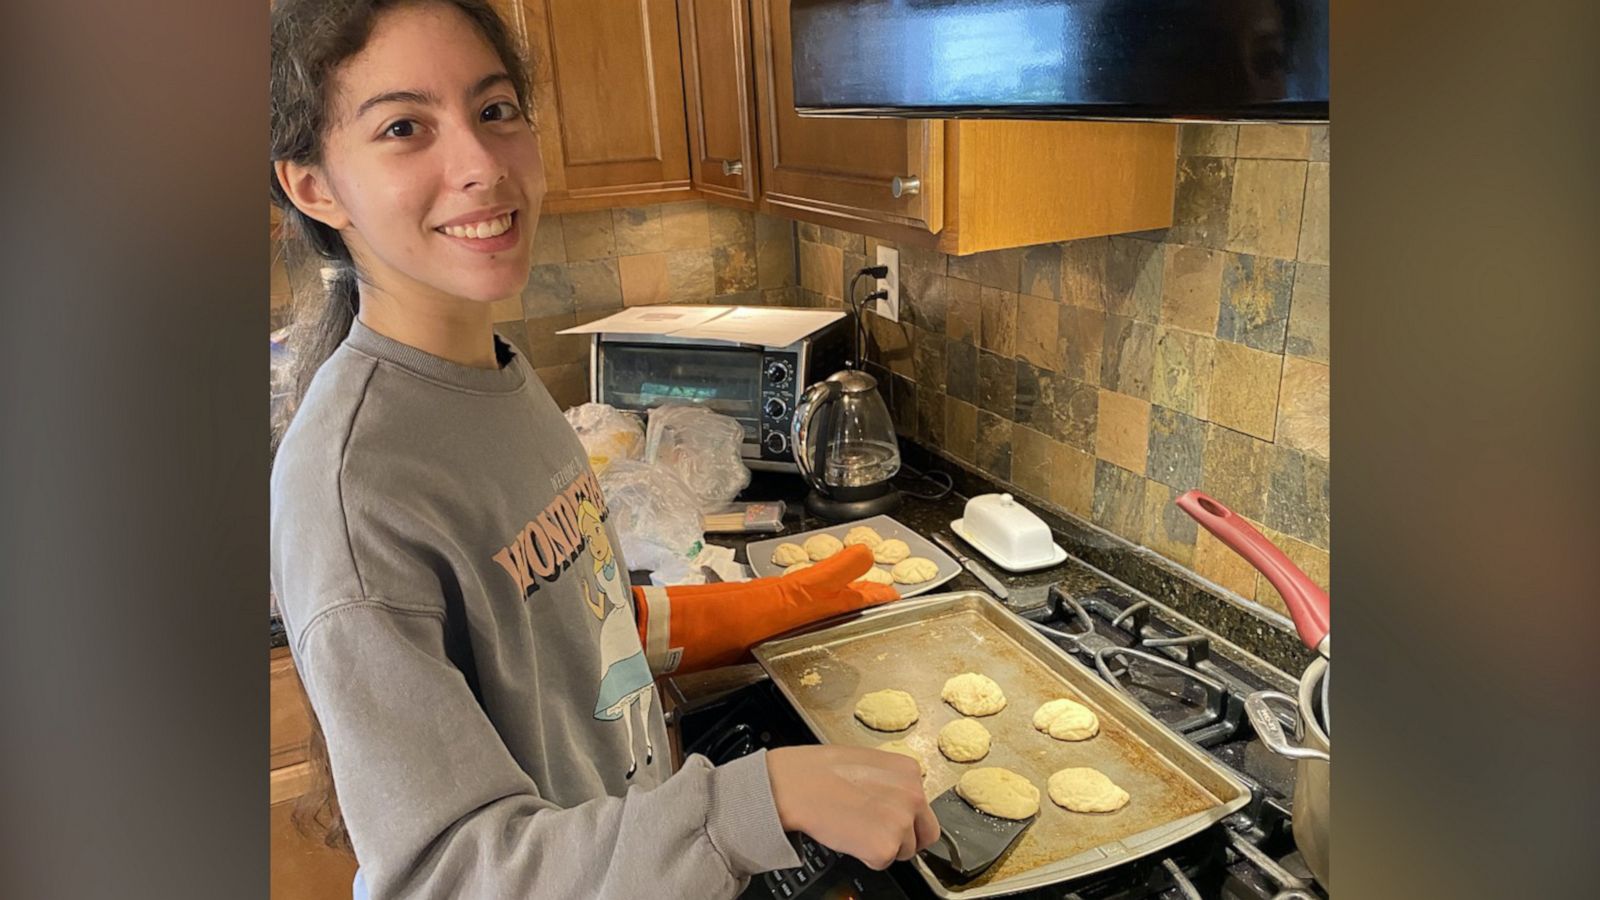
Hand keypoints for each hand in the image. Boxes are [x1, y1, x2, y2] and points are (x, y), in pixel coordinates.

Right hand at [766, 745, 939, 869]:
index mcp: (910, 771)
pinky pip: (882, 862)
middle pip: (926, 833)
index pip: (923, 806)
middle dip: (906, 838)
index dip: (906, 817)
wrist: (797, 785)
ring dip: (883, 846)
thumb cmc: (820, 771)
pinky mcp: (885, 847)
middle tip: (879, 834)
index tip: (891, 819)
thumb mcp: (869, 762)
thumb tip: (898, 801)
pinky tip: (849, 836)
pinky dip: (866, 857)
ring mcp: (901, 823)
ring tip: (855, 828)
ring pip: (903, 850)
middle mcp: (914, 796)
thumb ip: (891, 781)